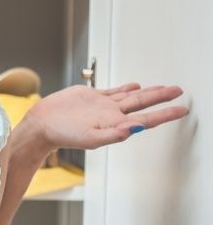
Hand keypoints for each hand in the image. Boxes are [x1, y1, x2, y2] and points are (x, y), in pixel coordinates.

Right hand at [23, 82, 188, 151]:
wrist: (42, 124)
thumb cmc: (63, 135)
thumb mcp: (90, 138)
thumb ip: (115, 134)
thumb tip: (137, 128)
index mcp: (115, 125)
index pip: (147, 119)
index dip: (165, 114)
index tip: (182, 110)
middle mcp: (112, 115)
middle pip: (143, 105)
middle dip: (162, 98)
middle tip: (179, 92)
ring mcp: (103, 105)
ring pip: (131, 97)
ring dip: (148, 92)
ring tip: (164, 88)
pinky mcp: (91, 97)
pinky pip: (114, 91)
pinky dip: (126, 88)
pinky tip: (135, 86)